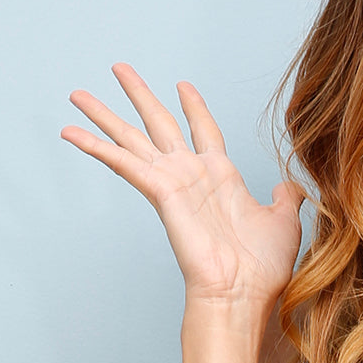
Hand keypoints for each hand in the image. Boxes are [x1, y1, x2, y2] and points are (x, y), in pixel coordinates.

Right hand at [61, 64, 302, 326]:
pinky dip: (98, 148)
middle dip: (140, 96)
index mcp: (222, 178)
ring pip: (133, 140)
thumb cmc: (263, 268)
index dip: (194, 107)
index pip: (204, 131)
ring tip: (78, 94)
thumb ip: (285, 198)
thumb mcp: (284, 221)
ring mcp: (174, 185)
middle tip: (120, 68)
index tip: (182, 84)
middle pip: (160, 124)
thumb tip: (289, 185)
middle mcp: (193, 177)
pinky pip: (125, 164)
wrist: (245, 293)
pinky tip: (73, 133)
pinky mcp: (161, 195)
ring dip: (106, 115)